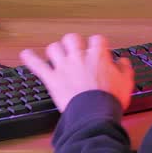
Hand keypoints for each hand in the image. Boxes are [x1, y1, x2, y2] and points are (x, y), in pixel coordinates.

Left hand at [19, 33, 134, 113]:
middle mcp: (78, 57)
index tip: (98, 50)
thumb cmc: (108, 99)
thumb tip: (122, 61)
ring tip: (57, 54)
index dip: (97, 44)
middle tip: (75, 49)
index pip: (97, 39)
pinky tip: (25, 54)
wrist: (93, 114)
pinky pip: (38, 65)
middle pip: (72, 38)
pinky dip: (30, 59)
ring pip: (54, 48)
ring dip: (55, 50)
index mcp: (97, 56)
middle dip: (73, 42)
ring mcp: (64, 67)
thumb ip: (124, 68)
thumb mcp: (125, 82)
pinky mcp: (52, 79)